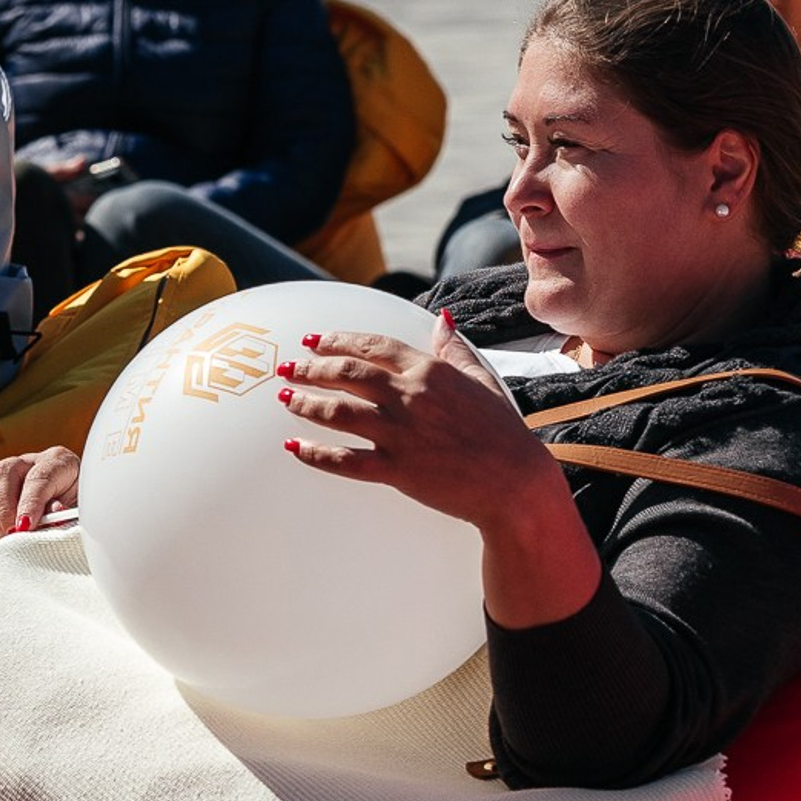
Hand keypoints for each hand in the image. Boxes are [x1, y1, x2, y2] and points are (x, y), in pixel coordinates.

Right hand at [0, 446, 80, 546]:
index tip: (27, 526)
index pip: (38, 476)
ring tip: (4, 540)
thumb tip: (51, 519)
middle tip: (14, 534)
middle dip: (4, 510)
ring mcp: (1, 481)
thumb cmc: (75, 509)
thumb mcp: (80, 510)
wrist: (71, 508)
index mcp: (55, 462)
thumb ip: (65, 514)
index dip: (30, 502)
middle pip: (0, 475)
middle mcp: (24, 465)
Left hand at [278, 315, 550, 526]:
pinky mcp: (397, 469)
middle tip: (288, 369)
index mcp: (429, 371)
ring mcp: (401, 433)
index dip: (337, 341)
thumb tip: (442, 319)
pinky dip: (315, 453)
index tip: (312, 340)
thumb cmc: (502, 430)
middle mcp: (410, 397)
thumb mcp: (481, 379)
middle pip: (347, 375)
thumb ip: (454, 349)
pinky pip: (345, 460)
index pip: (372, 347)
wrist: (515, 481)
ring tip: (285, 399)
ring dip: (306, 403)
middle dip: (311, 369)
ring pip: (338, 412)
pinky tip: (294, 447)